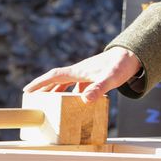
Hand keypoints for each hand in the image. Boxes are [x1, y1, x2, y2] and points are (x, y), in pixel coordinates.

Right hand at [23, 47, 142, 103]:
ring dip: (59, 92)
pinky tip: (78, 103)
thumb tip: (85, 100)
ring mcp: (88, 73)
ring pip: (68, 83)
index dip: (40, 83)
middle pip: (58, 79)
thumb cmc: (121, 66)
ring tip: (52, 104)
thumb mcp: (109, 79)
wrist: (133, 56)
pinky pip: (80, 86)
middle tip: (33, 98)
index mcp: (79, 71)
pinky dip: (75, 94)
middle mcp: (81, 71)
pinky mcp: (95, 76)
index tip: (26, 90)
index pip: (54, 75)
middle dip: (45, 88)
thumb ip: (98, 88)